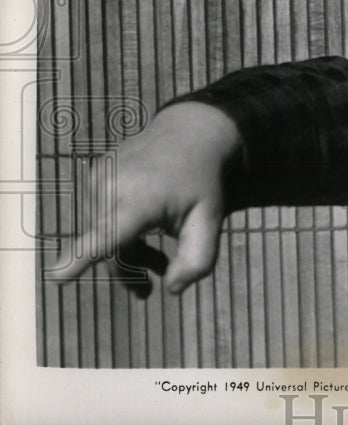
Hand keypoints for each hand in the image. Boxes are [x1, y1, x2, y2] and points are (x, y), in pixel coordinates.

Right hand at [50, 102, 241, 296]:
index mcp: (141, 198)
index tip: (59, 276)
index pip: (109, 233)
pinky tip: (142, 231)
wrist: (190, 134)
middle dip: (130, 272)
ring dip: (125, 254)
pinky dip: (116, 232)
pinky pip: (97, 218)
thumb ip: (198, 259)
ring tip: (156, 260)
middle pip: (108, 249)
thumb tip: (171, 290)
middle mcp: (111, 186)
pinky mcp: (92, 177)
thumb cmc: (202, 181)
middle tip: (149, 288)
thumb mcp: (211, 220)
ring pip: (100, 237)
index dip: (82, 256)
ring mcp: (97, 179)